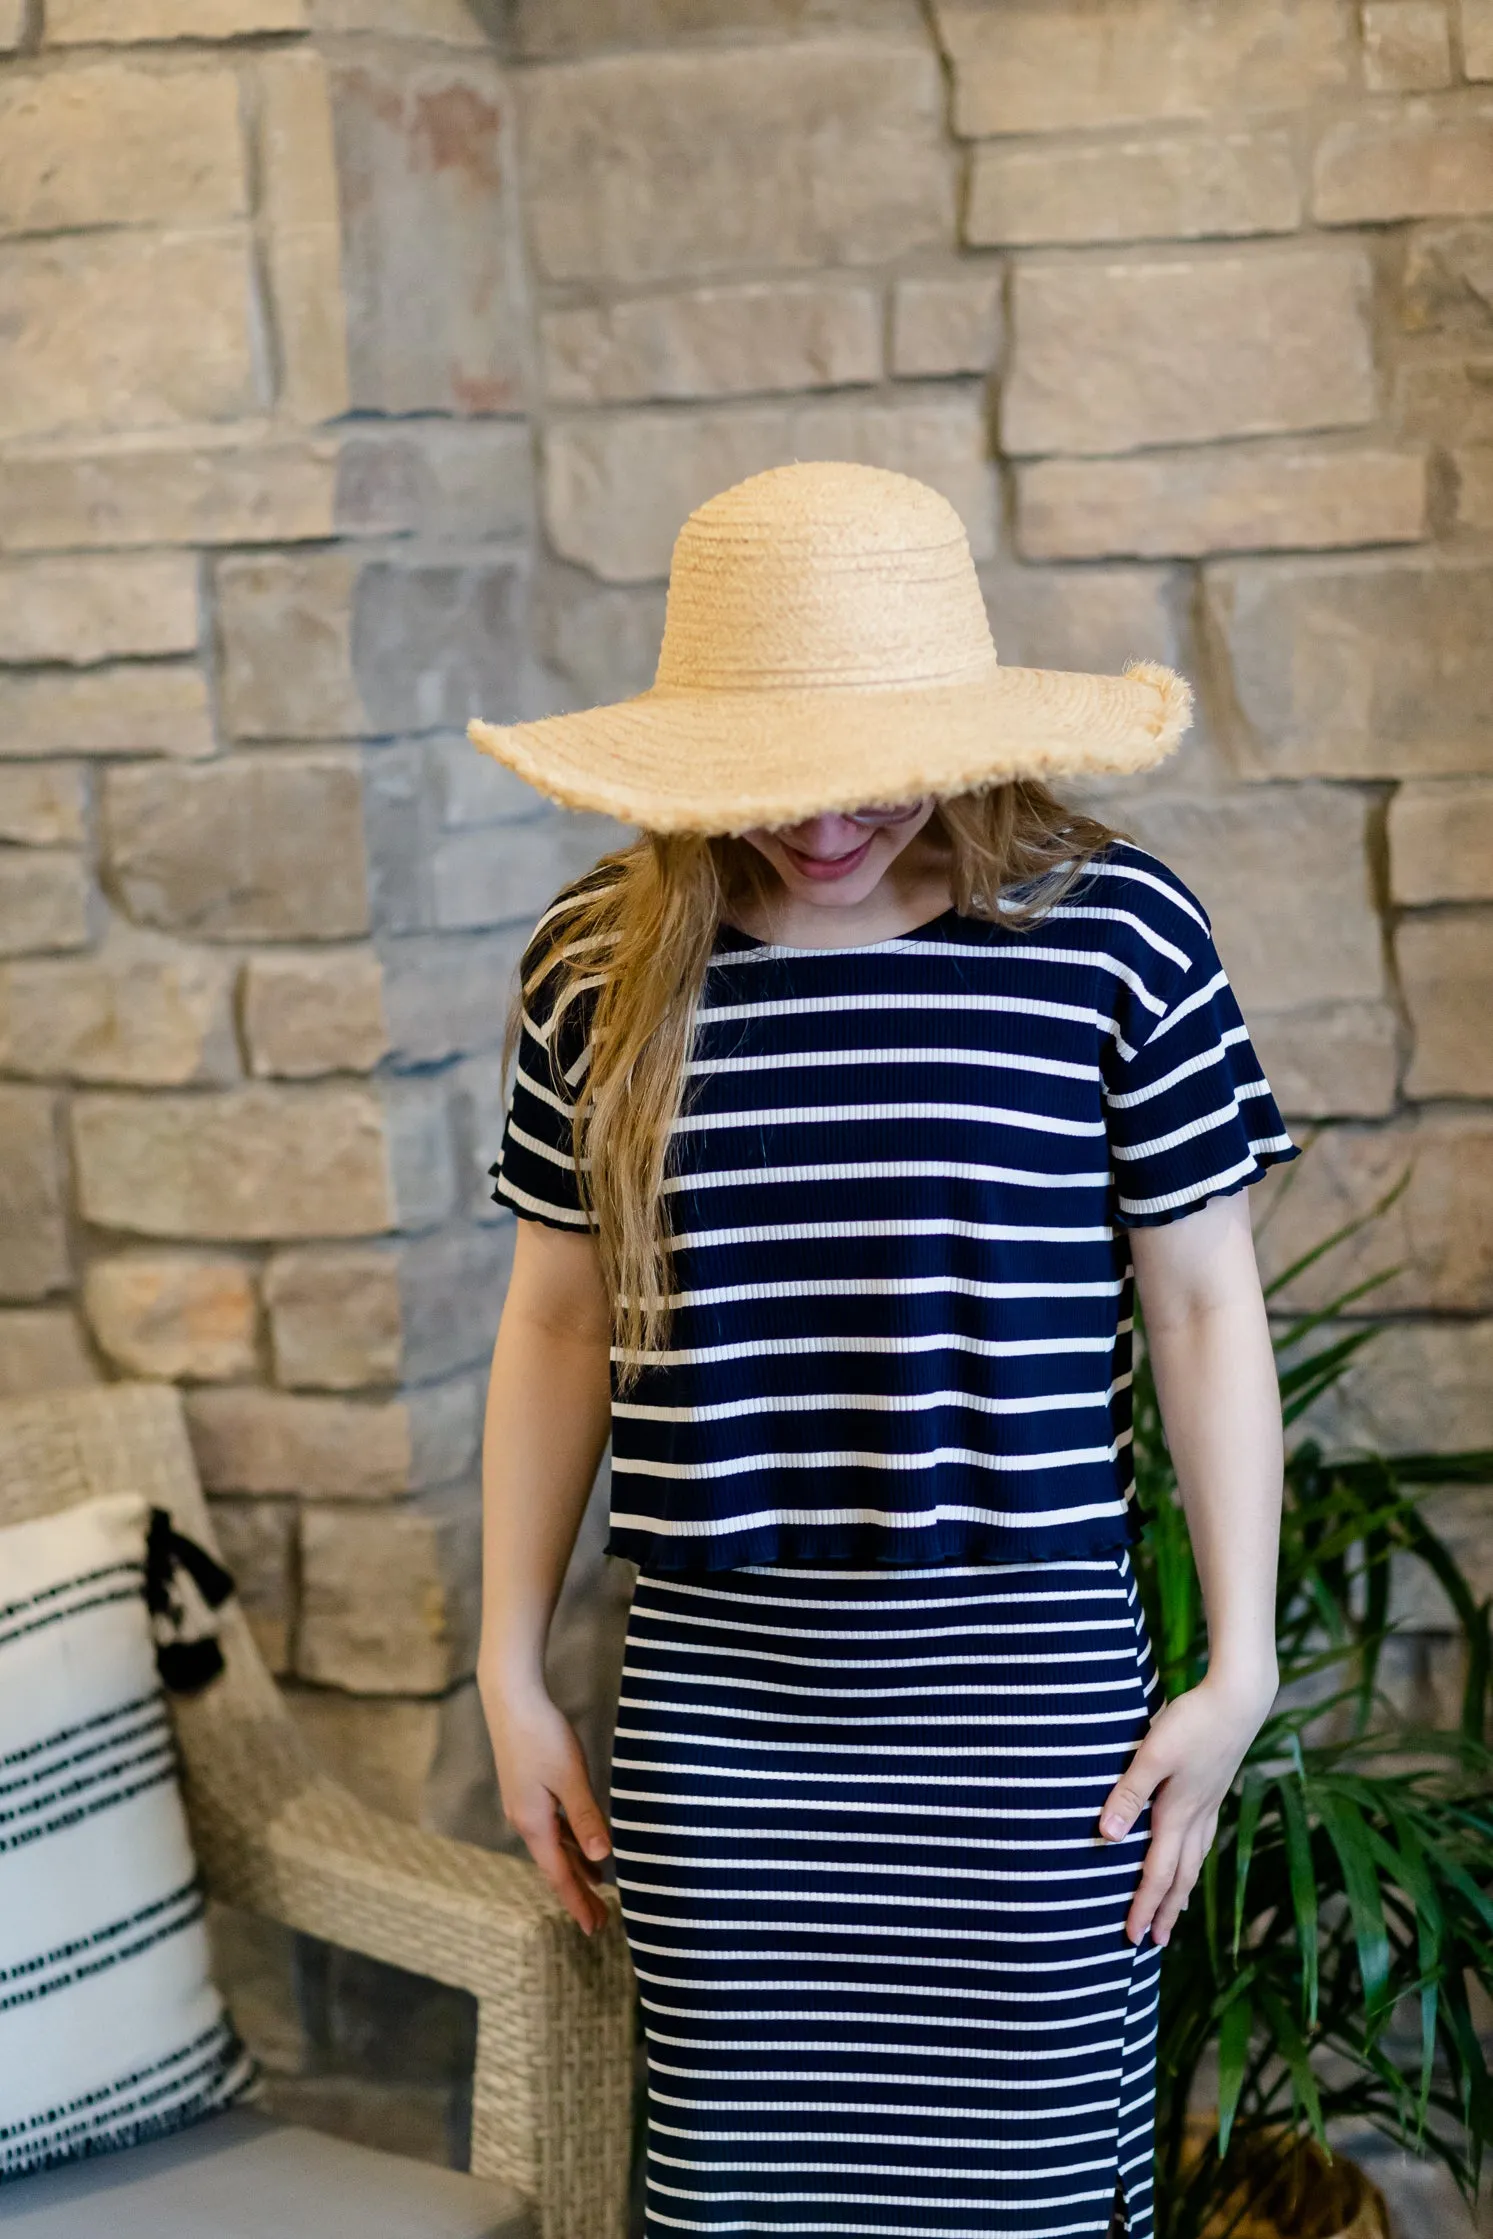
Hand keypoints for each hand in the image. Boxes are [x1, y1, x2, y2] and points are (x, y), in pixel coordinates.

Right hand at [480, 1674, 611, 1933]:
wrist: (510, 1699)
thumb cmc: (542, 1735)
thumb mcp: (570, 1777)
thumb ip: (585, 1818)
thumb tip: (604, 1857)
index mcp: (534, 1824)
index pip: (559, 1875)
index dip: (578, 1902)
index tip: (594, 1928)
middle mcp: (525, 1820)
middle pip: (556, 1866)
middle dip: (578, 1892)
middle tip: (600, 1920)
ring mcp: (524, 1805)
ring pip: (555, 1847)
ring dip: (575, 1867)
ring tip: (598, 1888)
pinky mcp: (527, 1789)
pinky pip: (552, 1827)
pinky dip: (569, 1842)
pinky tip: (582, 1843)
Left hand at [1099, 1671, 1275, 1948]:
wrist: (1240, 1699)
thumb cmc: (1193, 1722)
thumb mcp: (1153, 1755)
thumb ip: (1129, 1794)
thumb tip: (1108, 1838)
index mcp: (1178, 1814)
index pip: (1158, 1873)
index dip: (1144, 1906)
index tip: (1133, 1938)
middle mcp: (1197, 1817)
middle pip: (1180, 1876)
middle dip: (1165, 1910)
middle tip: (1155, 1942)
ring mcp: (1210, 1804)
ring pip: (1195, 1859)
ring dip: (1182, 1889)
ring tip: (1176, 1910)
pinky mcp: (1215, 1788)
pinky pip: (1204, 1838)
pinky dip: (1195, 1858)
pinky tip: (1194, 1853)